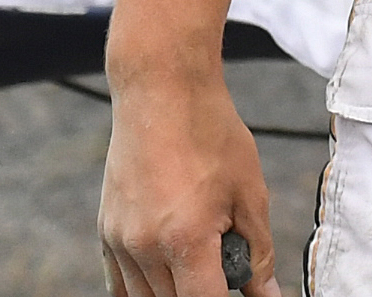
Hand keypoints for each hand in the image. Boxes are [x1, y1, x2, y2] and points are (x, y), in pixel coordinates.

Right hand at [100, 64, 281, 296]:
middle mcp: (143, 247)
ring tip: (204, 259)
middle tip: (229, 267)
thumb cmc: (211, 135)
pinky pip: (120, 283)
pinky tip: (172, 273)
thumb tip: (266, 292)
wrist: (162, 94)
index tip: (241, 292)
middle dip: (205, 291)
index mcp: (184, 238)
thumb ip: (258, 251)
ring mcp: (118, 242)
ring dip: (176, 290)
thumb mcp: (250, 192)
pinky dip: (146, 287)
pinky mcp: (105, 232)